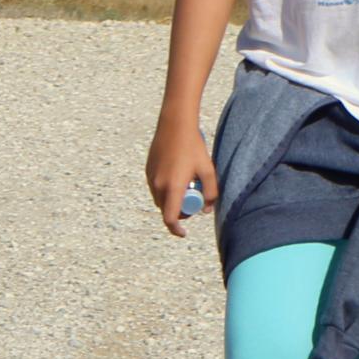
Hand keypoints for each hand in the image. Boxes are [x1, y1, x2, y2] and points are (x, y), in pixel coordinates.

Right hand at [146, 119, 215, 236]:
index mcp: (173, 187)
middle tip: (192, 203)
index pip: (170, 218)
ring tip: (185, 186)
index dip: (176, 229)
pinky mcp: (148, 170)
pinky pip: (155, 188)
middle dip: (178, 212)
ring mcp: (151, 178)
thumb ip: (211, 193)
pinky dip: (165, 189)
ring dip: (171, 201)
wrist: (175, 125)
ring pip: (160, 200)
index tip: (183, 233)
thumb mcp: (208, 170)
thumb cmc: (193, 147)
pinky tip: (176, 176)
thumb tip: (207, 210)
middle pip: (165, 210)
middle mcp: (158, 185)